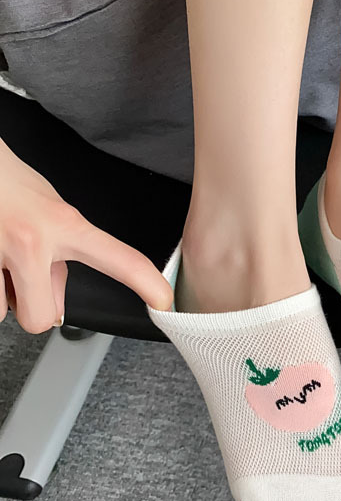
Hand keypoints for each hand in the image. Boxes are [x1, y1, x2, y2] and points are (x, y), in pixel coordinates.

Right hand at [0, 137, 173, 332]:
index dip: (146, 282)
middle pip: (41, 317)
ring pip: (1, 312)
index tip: (164, 300)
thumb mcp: (51, 214)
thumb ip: (63, 260)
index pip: (119, 259)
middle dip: (34, 309)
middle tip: (26, 283)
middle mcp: (31, 241)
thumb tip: (60, 311)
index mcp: (64, 226)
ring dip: (0, 294)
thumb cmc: (8, 183)